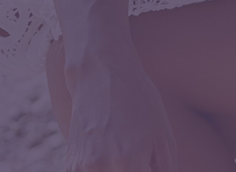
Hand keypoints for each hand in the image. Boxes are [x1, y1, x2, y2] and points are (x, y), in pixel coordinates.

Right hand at [61, 45, 178, 171]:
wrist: (100, 74)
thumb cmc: (139, 103)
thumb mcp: (163, 136)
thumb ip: (164, 171)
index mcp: (131, 162)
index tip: (148, 166)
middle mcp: (104, 167)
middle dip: (135, 170)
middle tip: (139, 159)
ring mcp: (84, 168)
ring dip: (117, 170)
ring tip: (126, 157)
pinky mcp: (71, 166)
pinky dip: (100, 171)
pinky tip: (111, 159)